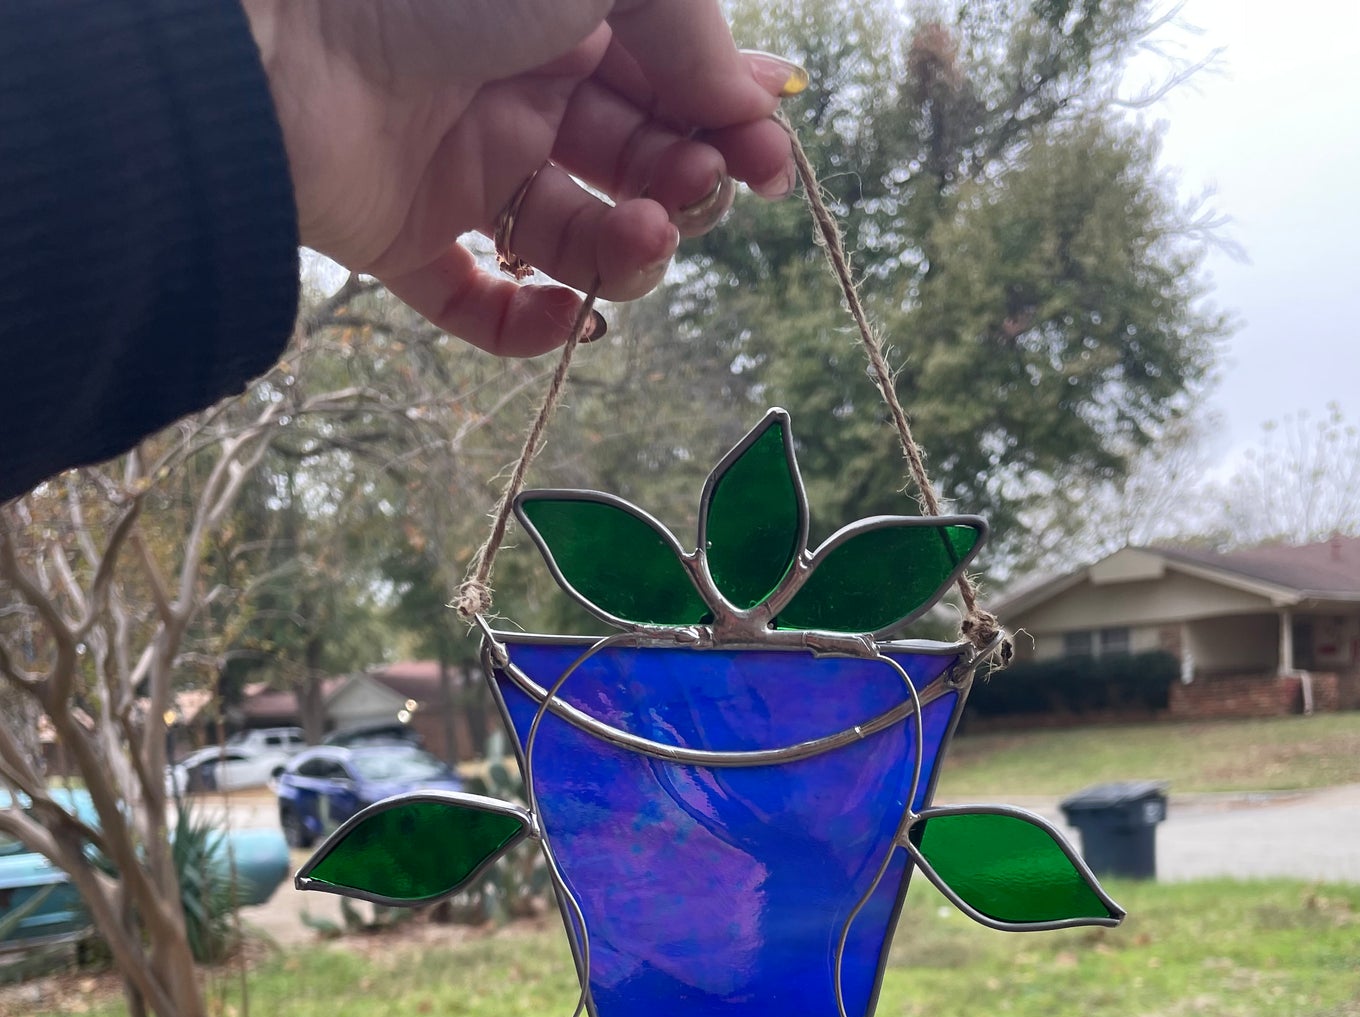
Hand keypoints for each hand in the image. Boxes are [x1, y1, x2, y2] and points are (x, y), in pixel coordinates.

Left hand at [239, 0, 804, 355]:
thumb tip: (746, 101)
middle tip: (695, 191)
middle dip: (683, 183)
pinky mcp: (404, 238)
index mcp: (562, 11)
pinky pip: (480, 304)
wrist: (276, 39)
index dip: (727, 119)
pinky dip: (530, 327)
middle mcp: (516, 83)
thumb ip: (687, 24)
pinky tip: (566, 317)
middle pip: (633, 157)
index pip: (670, 75)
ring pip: (572, 233)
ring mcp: (461, 165)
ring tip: (639, 242)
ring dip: (627, 251)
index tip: (768, 162)